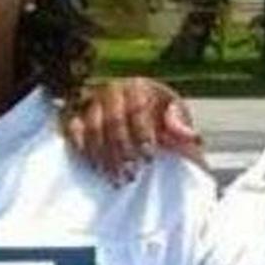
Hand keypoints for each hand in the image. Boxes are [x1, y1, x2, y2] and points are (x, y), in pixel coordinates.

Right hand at [64, 77, 203, 182]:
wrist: (142, 120)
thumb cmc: (161, 118)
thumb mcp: (177, 120)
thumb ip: (182, 125)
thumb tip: (191, 135)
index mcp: (138, 86)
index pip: (138, 109)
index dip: (143, 134)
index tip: (149, 158)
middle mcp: (112, 89)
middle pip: (114, 121)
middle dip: (122, 150)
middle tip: (131, 175)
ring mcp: (92, 101)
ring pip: (94, 128)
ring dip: (104, 155)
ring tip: (116, 178)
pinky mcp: (77, 115)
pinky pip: (73, 128)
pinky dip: (82, 146)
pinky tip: (94, 166)